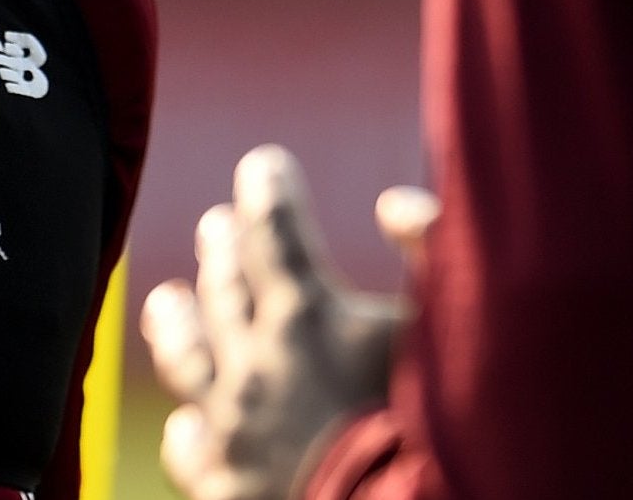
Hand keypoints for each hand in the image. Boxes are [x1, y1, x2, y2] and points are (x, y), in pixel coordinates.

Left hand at [139, 146, 431, 499]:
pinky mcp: (226, 491)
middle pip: (224, 285)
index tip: (264, 165)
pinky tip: (189, 424)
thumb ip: (437, 254)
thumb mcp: (463, 330)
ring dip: (180, 320)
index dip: (268, 189)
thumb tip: (396, 205)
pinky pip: (190, 448)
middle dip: (223, 248)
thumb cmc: (454, 435)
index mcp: (307, 315)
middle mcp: (257, 365)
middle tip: (217, 226)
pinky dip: (189, 428)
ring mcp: (234, 429)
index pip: (272, 228)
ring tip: (169, 301)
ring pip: (187, 357)